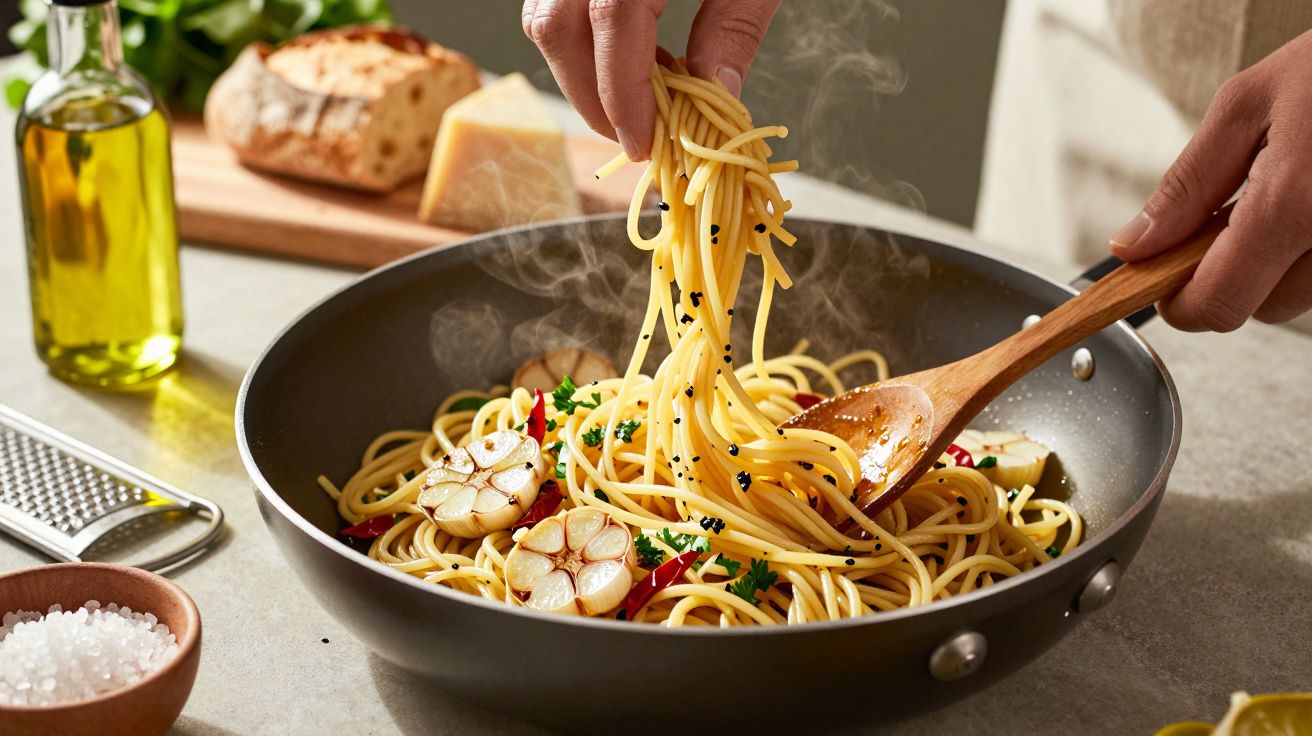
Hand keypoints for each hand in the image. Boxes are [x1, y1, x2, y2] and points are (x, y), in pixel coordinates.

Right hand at [521, 0, 780, 159]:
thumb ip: (734, 24)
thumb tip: (715, 93)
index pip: (612, 22)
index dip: (622, 94)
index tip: (643, 146)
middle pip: (557, 26)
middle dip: (590, 97)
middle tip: (635, 140)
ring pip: (544, 17)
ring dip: (580, 72)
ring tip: (635, 105)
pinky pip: (554, 2)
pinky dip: (582, 42)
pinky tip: (629, 59)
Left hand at [1109, 29, 1311, 331]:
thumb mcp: (1247, 105)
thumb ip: (1187, 184)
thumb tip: (1135, 246)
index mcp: (1296, 206)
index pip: (1219, 303)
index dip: (1179, 302)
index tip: (1162, 281)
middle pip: (1261, 308)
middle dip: (1229, 274)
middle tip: (1226, 217)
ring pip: (1298, 295)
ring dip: (1273, 262)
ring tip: (1281, 193)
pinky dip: (1304, 248)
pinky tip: (1307, 201)